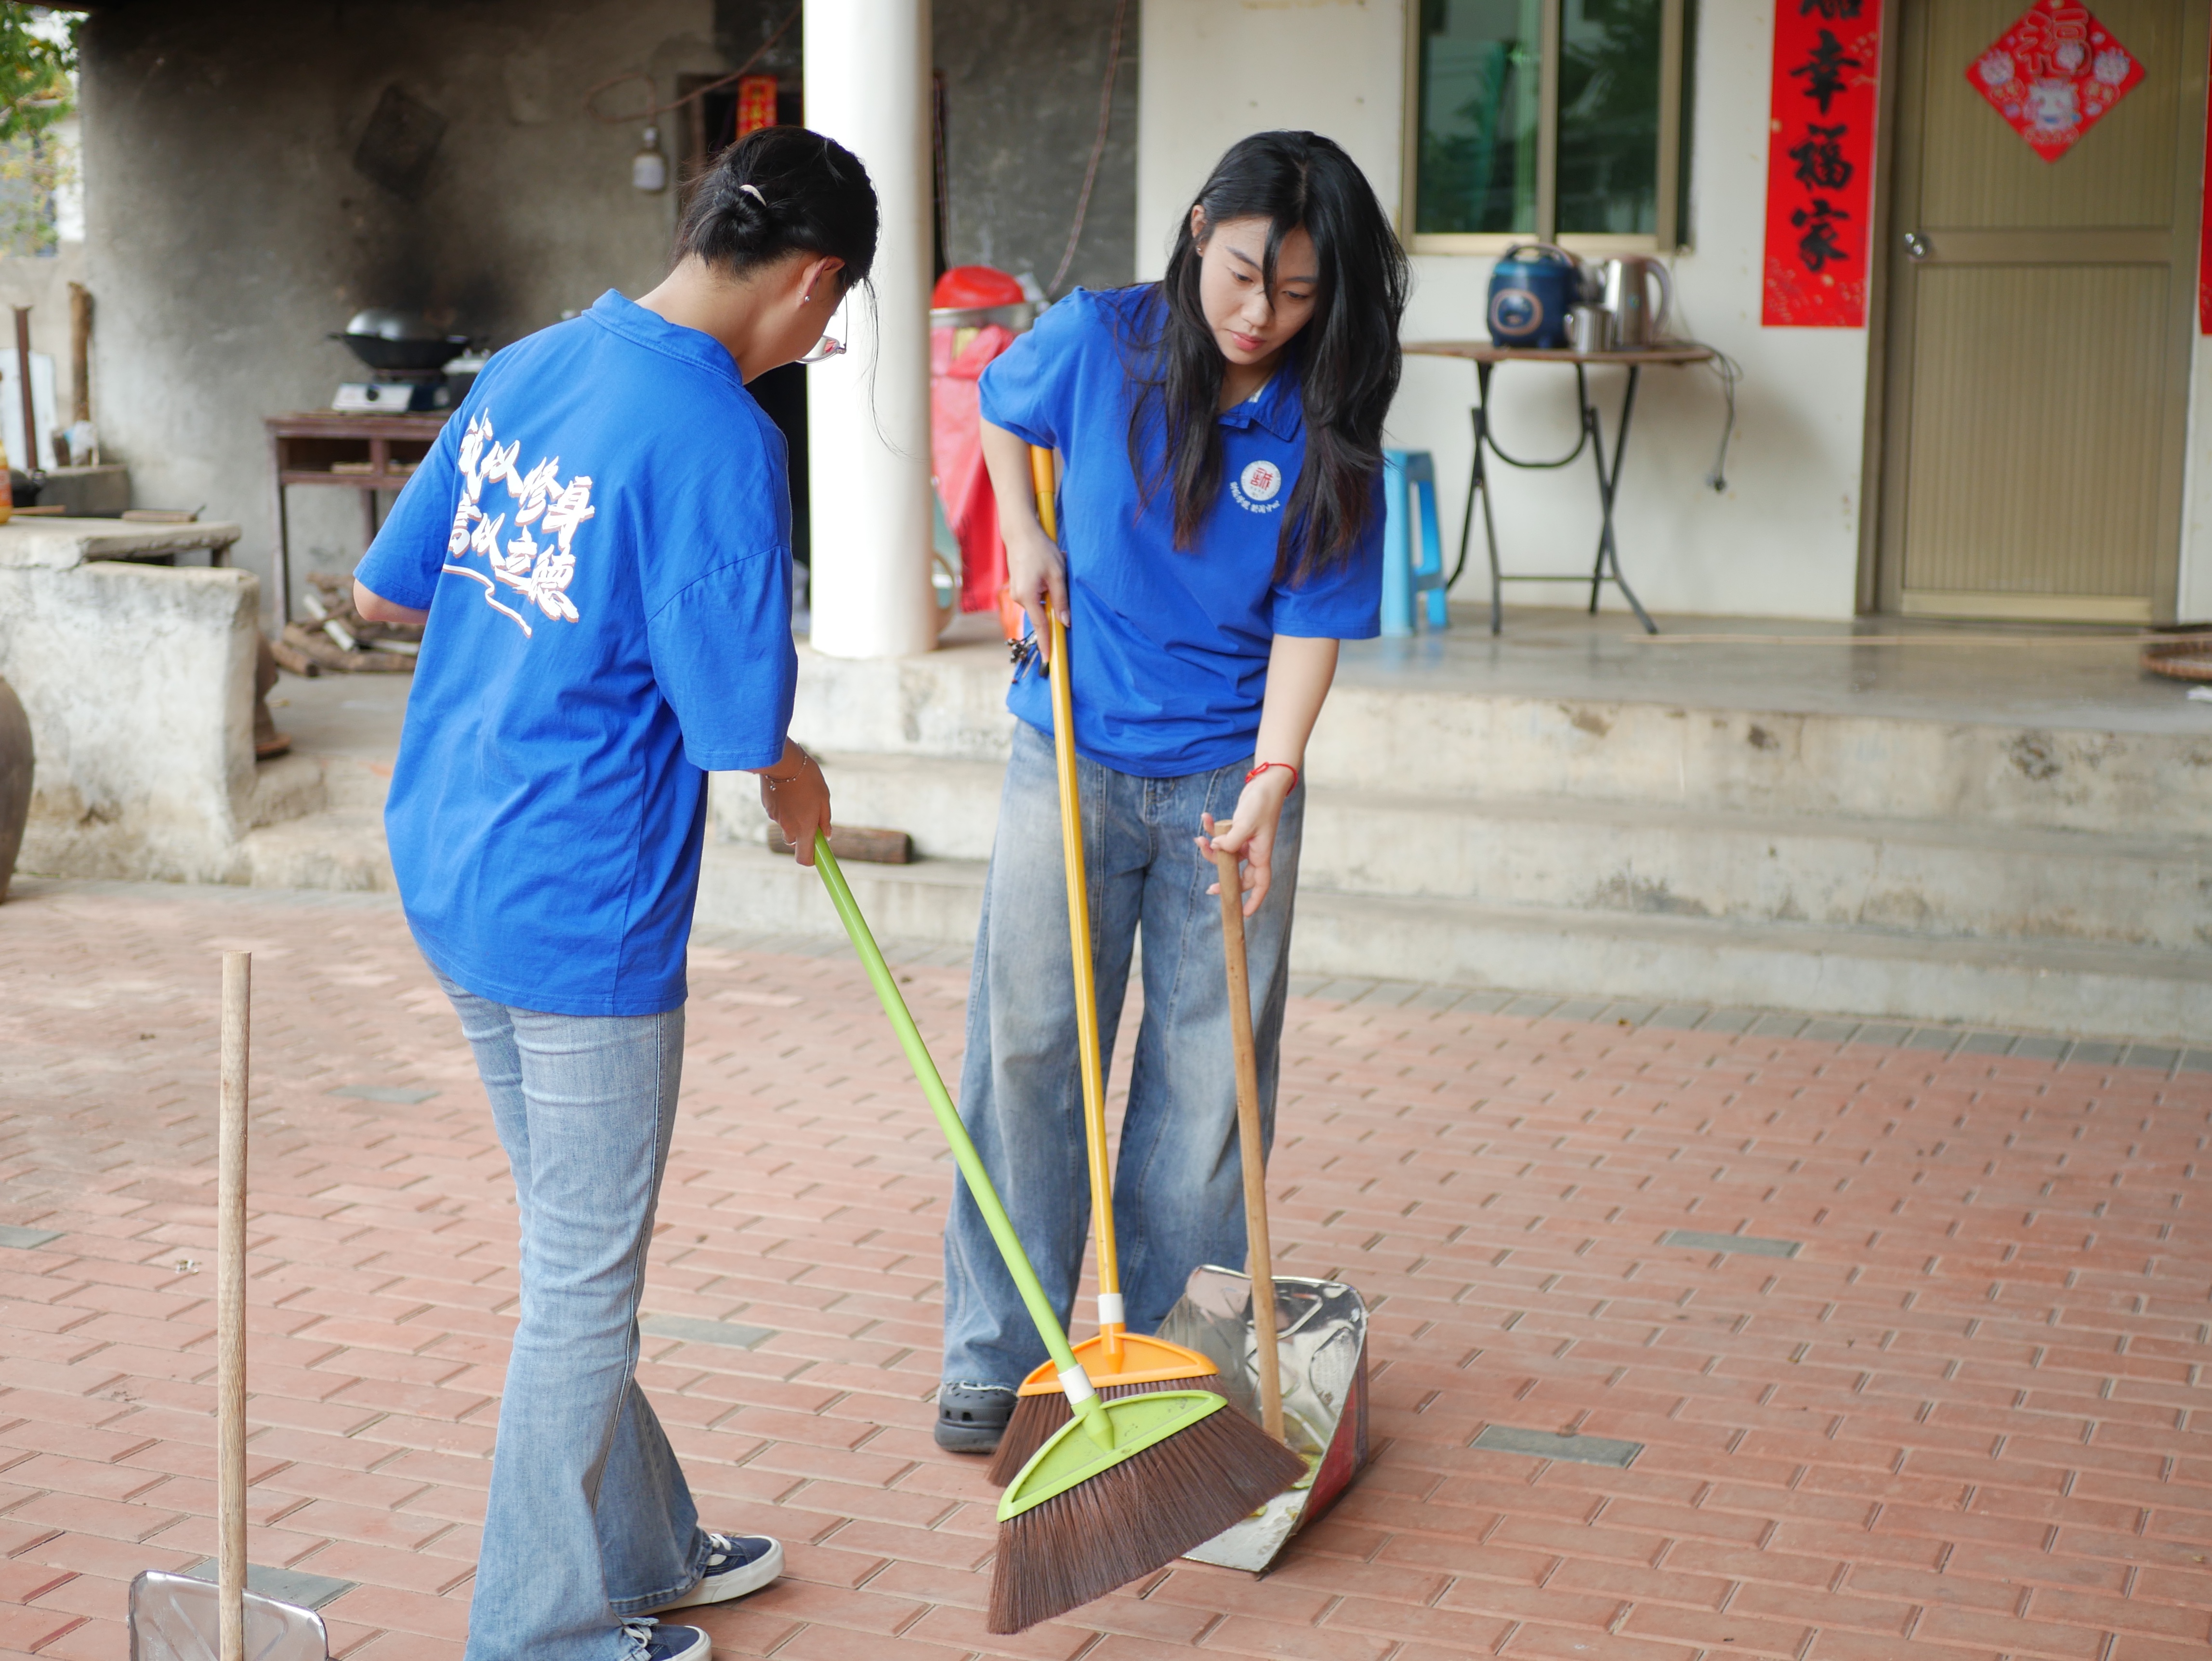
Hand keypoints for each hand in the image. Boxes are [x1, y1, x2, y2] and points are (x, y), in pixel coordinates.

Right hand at [757, 743, 830, 865]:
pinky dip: (784, 808)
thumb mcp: (824, 798)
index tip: (817, 854)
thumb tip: (827, 836)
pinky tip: (789, 791)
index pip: (803, 858)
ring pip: (786, 825)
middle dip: (802, 834)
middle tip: (811, 815)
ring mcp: (776, 818)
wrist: (781, 761)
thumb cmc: (808, 779)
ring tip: (800, 796)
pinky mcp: (767, 808)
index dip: (810, 860)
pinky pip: (778, 813)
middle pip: (794, 842)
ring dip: (793, 818)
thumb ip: (825, 820)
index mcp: (804, 828)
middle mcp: (788, 827)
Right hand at [1004, 523, 1066, 662]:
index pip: (1040, 626)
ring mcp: (1016, 593)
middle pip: (1041, 614)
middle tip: (1058, 580)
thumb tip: (1065, 622)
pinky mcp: (1018, 588)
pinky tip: (1045, 570)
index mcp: (1028, 597)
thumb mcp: (1057, 575)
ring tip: (1051, 569)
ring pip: (1039, 604)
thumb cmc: (1040, 550)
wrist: (1020, 533)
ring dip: (1050, 593)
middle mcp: (1018, 598)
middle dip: (1053, 606)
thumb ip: (1061, 600)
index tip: (1049, 660)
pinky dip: (1044, 590)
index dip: (1046, 643)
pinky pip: (1034, 597)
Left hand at [1197, 766, 1295, 916]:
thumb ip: (1230, 840)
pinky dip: (1212, 830)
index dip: (1254, 901)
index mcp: (1261, 854)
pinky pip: (1222, 837)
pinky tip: (1205, 818)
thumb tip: (1215, 849)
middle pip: (1238, 875)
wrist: (1264, 783)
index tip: (1245, 914)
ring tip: (1199, 838)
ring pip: (1225, 856)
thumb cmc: (1261, 804)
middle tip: (1209, 889)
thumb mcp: (1245, 824)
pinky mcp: (1237, 831)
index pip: (1260, 884)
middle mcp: (1253, 851)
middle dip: (1224, 880)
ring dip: (1211, 849)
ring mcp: (1245, 842)